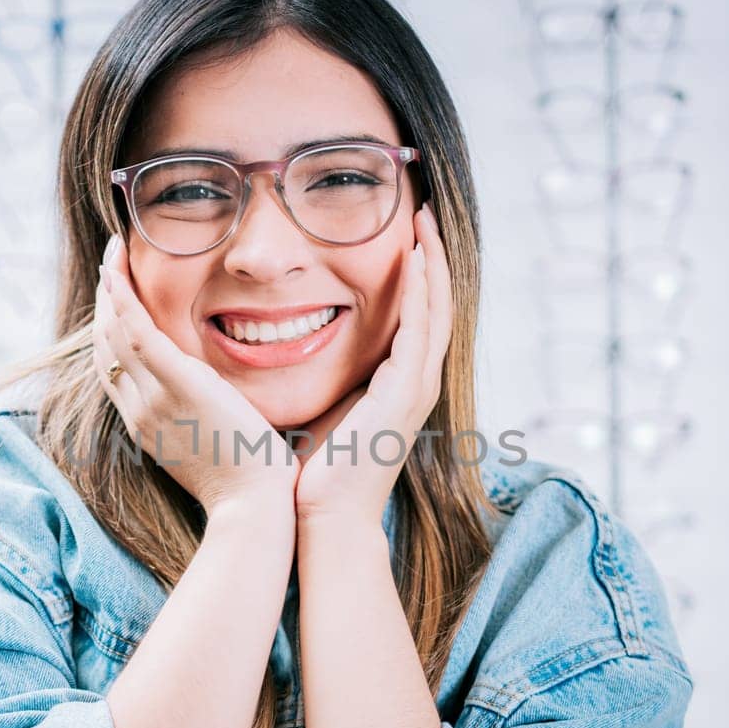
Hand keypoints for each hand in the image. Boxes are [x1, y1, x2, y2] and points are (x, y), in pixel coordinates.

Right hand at [91, 232, 298, 517]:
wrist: (254, 508)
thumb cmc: (252, 483)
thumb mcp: (218, 445)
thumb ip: (212, 416)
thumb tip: (228, 397)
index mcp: (148, 425)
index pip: (115, 370)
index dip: (111, 331)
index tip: (118, 299)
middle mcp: (139, 410)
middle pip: (105, 347)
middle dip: (105, 302)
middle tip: (112, 263)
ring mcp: (153, 397)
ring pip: (113, 332)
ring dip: (110, 287)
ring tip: (114, 253)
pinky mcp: (177, 384)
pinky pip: (136, 331)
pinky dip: (123, 295)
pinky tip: (118, 266)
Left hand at [293, 201, 451, 524]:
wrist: (323, 517)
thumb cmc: (316, 472)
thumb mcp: (324, 407)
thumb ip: (325, 375)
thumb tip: (291, 345)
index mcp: (399, 385)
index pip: (418, 316)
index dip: (418, 273)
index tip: (408, 232)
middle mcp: (416, 383)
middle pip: (437, 304)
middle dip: (433, 256)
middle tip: (426, 210)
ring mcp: (416, 388)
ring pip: (436, 310)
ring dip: (433, 262)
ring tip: (426, 220)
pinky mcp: (404, 393)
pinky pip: (419, 330)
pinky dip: (420, 292)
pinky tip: (416, 259)